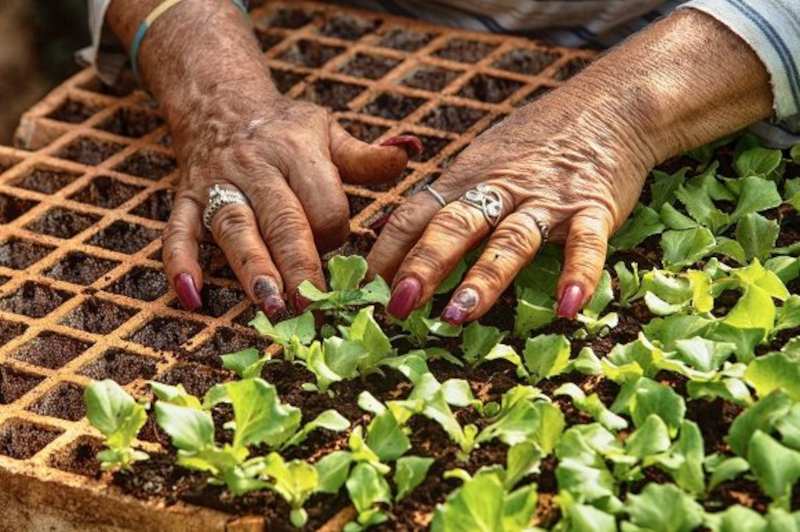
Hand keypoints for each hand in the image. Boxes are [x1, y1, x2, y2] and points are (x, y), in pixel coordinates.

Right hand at [104, 0, 419, 315]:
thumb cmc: (285, 130)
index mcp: (296, 152)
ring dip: (251, 268)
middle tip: (312, 307)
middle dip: (297, 264)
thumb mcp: (327, 132)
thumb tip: (410, 152)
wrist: (220, 104)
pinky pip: (177, 232)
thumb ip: (366, 155)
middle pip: (281, 220)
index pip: (323, 202)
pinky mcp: (186, 199)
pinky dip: (180, 265)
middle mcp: (255, 168)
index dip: (335, 232)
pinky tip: (191, 297)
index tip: (340, 253)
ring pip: (234, 229)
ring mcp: (217, 186)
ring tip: (270, 305)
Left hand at [368, 9, 774, 325]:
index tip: (362, 285)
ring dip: (483, 278)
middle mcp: (502, 187)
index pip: (417, 212)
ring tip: (457, 316)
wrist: (609, 104)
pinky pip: (586, 244)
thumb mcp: (480, 156)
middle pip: (455, 225)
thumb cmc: (536, 139)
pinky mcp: (594, 207)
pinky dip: (578, 274)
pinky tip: (568, 308)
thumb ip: (438, 197)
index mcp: (468, 176)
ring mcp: (548, 199)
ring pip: (510, 240)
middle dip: (423, 264)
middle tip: (397, 304)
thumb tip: (382, 232)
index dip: (388, 249)